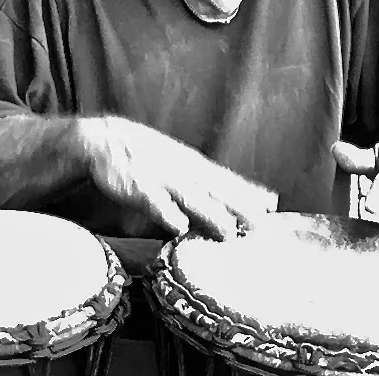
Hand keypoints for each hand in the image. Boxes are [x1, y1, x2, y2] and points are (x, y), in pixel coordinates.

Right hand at [78, 116, 276, 239]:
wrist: (105, 140)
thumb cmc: (149, 159)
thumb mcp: (182, 166)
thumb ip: (209, 185)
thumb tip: (241, 199)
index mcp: (195, 167)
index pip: (228, 181)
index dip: (249, 193)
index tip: (273, 206)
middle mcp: (183, 171)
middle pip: (216, 191)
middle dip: (238, 206)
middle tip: (260, 224)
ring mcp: (161, 178)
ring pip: (190, 198)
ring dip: (209, 214)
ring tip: (228, 231)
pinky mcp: (137, 187)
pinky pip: (153, 201)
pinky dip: (166, 213)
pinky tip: (179, 227)